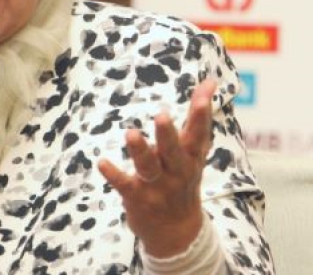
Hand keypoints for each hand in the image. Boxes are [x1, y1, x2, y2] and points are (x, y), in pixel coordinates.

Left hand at [98, 79, 215, 257]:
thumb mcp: (195, 151)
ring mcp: (157, 186)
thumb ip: (199, 116)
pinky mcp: (137, 197)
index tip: (203, 95)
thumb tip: (210, 80)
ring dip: (140, 151)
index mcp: (191, 158)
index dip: (201, 115)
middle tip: (162, 116)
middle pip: (173, 152)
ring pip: (149, 167)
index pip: (198, 134)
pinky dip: (114, 174)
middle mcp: (176, 171)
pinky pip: (124, 184)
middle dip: (168, 135)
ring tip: (131, 134)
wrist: (177, 232)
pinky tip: (102, 162)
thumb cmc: (184, 179)